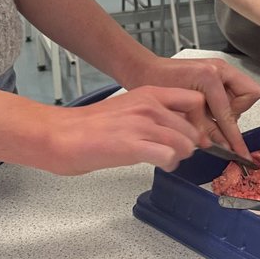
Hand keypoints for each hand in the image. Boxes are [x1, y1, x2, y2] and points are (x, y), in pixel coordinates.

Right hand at [47, 86, 210, 173]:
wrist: (61, 135)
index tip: (193, 131)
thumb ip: (153, 113)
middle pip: (194, 128)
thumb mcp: (128, 107)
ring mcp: (142, 125)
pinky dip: (168, 164)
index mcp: (149, 93)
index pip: (195, 99)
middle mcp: (149, 106)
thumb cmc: (89, 126)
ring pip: (186, 143)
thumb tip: (176, 126)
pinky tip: (157, 164)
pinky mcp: (133, 146)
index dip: (198, 119)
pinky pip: (169, 156)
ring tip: (165, 159)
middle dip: (189, 144)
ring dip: (179, 156)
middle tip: (176, 152)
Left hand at [129, 55, 259, 157]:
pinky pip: (233, 90)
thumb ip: (203, 127)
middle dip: (234, 111)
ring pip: (242, 95)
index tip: (241, 152)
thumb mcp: (180, 112)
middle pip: (248, 95)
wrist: (146, 70)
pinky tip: (207, 107)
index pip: (229, 113)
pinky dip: (223, 102)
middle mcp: (219, 69)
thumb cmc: (156, 85)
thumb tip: (220, 145)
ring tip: (206, 112)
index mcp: (209, 76)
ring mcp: (220, 67)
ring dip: (228, 108)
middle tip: (215, 118)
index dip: (235, 136)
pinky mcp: (217, 70)